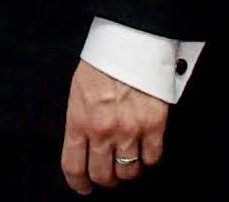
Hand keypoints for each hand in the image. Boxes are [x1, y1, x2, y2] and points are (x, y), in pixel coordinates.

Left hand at [61, 61, 166, 192]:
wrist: (129, 41)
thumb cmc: (102, 63)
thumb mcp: (78, 92)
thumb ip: (80, 122)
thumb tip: (84, 147)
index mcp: (79, 120)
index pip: (74, 167)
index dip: (79, 183)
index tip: (83, 187)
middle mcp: (103, 131)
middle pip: (104, 176)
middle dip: (105, 179)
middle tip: (109, 173)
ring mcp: (130, 130)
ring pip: (130, 172)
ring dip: (128, 171)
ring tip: (127, 161)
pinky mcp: (154, 125)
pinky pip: (153, 158)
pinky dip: (149, 158)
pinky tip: (144, 149)